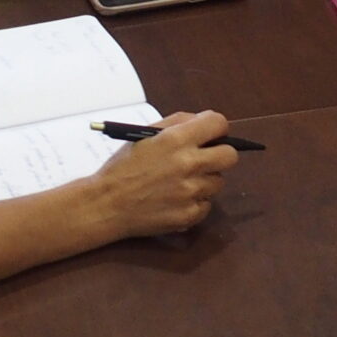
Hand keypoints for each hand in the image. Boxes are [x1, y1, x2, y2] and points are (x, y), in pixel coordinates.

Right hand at [90, 109, 238, 235]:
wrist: (106, 204)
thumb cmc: (123, 167)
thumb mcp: (145, 134)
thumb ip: (177, 123)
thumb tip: (202, 121)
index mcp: (176, 140)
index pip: (219, 124)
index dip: (216, 128)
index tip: (210, 134)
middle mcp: (188, 164)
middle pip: (230, 155)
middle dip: (219, 153)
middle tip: (203, 158)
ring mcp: (191, 192)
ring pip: (218, 181)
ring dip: (204, 179)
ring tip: (181, 181)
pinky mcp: (190, 214)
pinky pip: (207, 204)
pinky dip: (196, 201)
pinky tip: (176, 199)